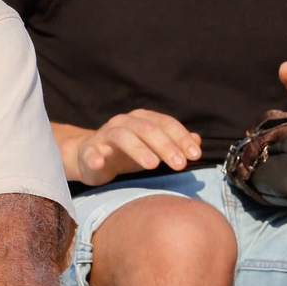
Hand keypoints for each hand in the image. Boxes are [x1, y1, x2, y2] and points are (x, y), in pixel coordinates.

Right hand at [72, 109, 202, 187]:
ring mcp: (104, 135)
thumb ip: (174, 143)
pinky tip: (100, 163)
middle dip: (166, 145)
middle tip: (180, 164)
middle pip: (146, 128)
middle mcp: (123, 122)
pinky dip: (95, 156)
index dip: (181, 137)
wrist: (90, 157)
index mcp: (141, 119)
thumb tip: (198, 140)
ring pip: (122, 136)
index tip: (195, 155)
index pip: (165, 123)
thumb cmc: (127, 153)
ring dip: (138, 149)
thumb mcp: (153, 148)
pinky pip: (91, 151)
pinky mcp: (89, 150)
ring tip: (153, 165)